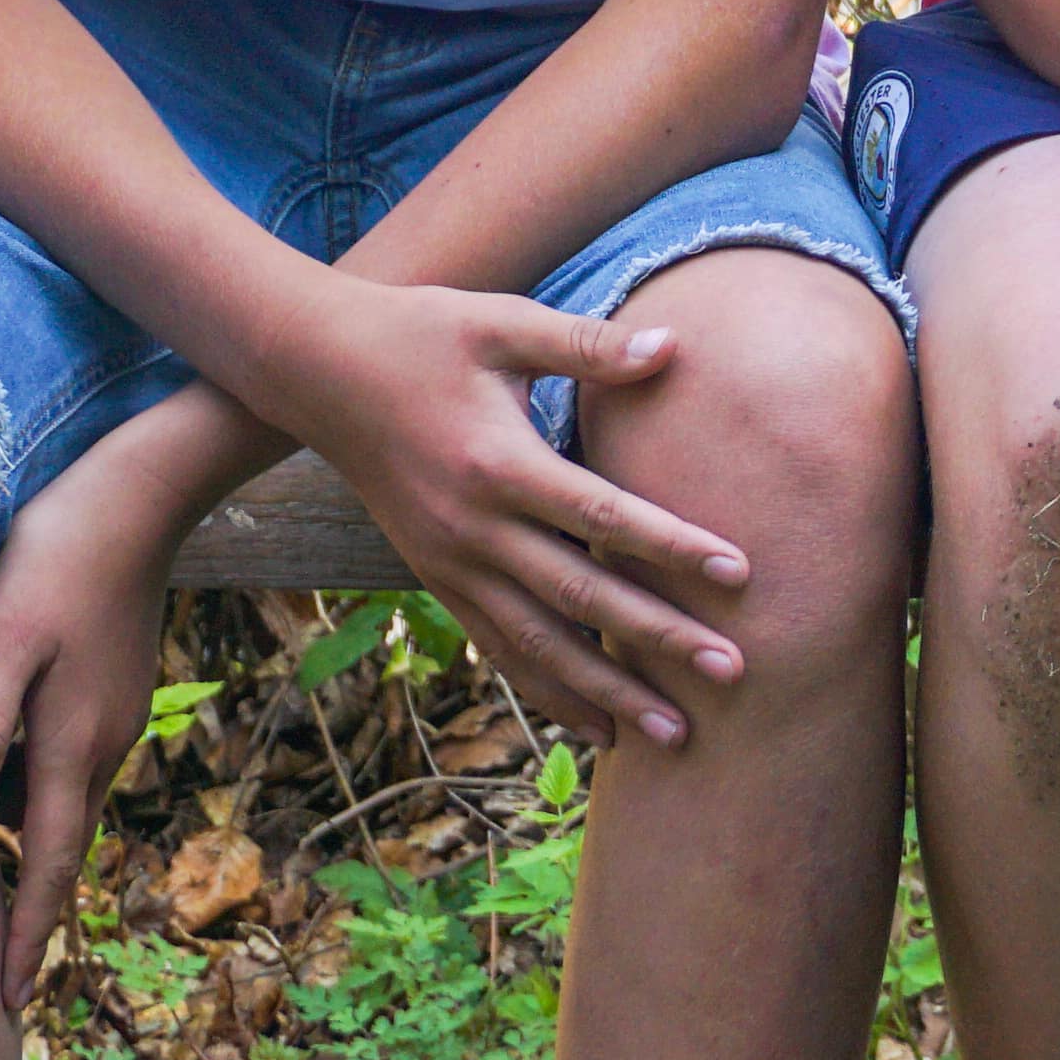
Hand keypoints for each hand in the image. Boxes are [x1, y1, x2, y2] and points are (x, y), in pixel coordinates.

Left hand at [0, 417, 197, 997]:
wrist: (145, 488)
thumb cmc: (60, 555)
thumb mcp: (6, 637)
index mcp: (73, 743)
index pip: (52, 865)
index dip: (26, 936)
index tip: (8, 1002)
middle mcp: (102, 741)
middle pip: (58, 841)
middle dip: (26, 901)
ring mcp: (113, 711)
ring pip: (58, 795)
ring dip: (25, 833)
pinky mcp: (111, 681)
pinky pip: (65, 755)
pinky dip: (31, 781)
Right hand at [269, 276, 754, 750]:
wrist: (320, 374)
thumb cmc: (423, 335)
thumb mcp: (503, 323)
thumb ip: (587, 344)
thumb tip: (674, 346)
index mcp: (499, 463)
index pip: (601, 516)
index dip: (671, 546)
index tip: (740, 574)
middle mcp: (474, 529)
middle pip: (580, 597)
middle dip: (658, 639)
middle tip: (732, 674)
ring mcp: (452, 564)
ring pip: (539, 644)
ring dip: (609, 693)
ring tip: (676, 735)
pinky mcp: (438, 580)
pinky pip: (500, 649)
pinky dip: (550, 692)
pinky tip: (599, 728)